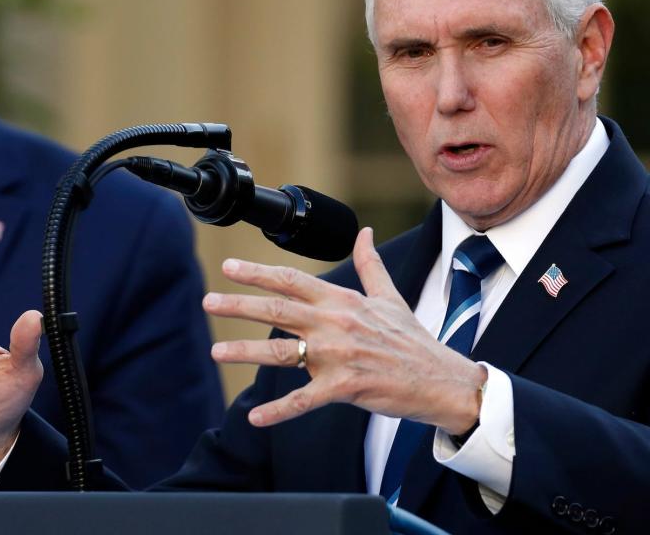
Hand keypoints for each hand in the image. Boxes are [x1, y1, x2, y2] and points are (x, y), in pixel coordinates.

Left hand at [205, 227, 484, 432]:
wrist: (441, 380)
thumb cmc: (411, 340)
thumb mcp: (390, 297)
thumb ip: (369, 264)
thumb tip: (365, 233)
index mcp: (342, 301)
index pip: (292, 280)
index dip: (259, 272)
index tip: (230, 267)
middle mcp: (335, 324)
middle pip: (278, 311)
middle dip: (239, 305)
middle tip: (208, 301)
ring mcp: (338, 356)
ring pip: (282, 353)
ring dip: (246, 352)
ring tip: (216, 351)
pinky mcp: (345, 387)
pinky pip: (304, 400)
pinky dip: (278, 409)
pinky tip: (255, 417)